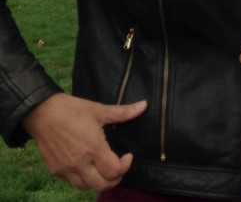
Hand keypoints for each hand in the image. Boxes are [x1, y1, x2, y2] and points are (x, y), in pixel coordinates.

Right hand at [22, 92, 146, 191]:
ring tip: (103, 167)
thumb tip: (144, 106)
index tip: (127, 156)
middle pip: (102, 185)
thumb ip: (122, 113)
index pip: (114, 171)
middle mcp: (80, 163)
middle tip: (118, 166)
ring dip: (99, 181)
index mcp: (93, 148)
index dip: (125, 166)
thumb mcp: (98, 109)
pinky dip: (83, 179)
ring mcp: (66, 169)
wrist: (42, 113)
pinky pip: (73, 183)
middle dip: (115, 178)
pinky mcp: (56, 171)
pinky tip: (87, 165)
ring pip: (87, 187)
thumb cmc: (72, 109)